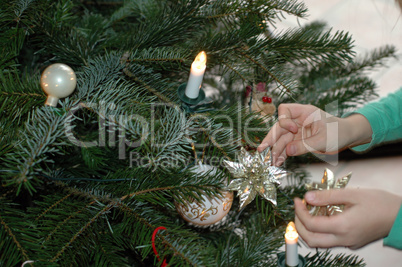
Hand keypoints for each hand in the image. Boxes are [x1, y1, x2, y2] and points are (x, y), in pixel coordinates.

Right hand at [257, 103, 371, 164]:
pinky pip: (286, 147)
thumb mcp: (323, 140)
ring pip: (280, 139)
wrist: (347, 138)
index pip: (285, 109)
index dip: (284, 120)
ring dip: (274, 150)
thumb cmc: (339, 133)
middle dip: (271, 139)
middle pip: (279, 127)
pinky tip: (277, 163)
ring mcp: (296, 132)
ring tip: (269, 162)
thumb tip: (288, 151)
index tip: (292, 130)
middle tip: (262, 151)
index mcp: (305, 112)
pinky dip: (281, 155)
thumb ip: (305, 145)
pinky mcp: (297, 142)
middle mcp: (297, 121)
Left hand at [294, 189, 401, 248]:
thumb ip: (327, 196)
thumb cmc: (380, 203)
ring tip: (307, 211)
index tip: (297, 200)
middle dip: (299, 224)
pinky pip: (329, 240)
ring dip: (308, 229)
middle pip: (311, 240)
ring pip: (319, 243)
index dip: (299, 212)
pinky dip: (319, 230)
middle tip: (298, 208)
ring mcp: (348, 243)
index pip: (311, 225)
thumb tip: (307, 197)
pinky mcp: (351, 242)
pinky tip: (322, 215)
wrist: (401, 216)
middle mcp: (344, 239)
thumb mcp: (352, 194)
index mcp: (343, 226)